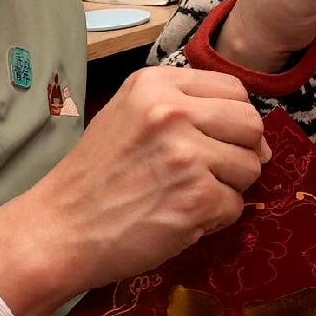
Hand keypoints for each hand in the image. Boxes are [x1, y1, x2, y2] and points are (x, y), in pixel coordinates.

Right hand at [0, 64, 267, 315]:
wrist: (59, 230)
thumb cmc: (94, 178)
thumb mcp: (128, 117)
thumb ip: (183, 111)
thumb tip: (256, 135)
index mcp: (155, 84)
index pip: (233, 89)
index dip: (233, 119)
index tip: (216, 141)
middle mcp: (172, 111)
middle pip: (251, 124)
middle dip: (240, 153)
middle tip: (208, 175)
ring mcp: (186, 154)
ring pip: (251, 166)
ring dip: (228, 188)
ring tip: (186, 197)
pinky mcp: (197, 197)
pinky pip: (235, 206)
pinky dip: (215, 219)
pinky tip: (180, 219)